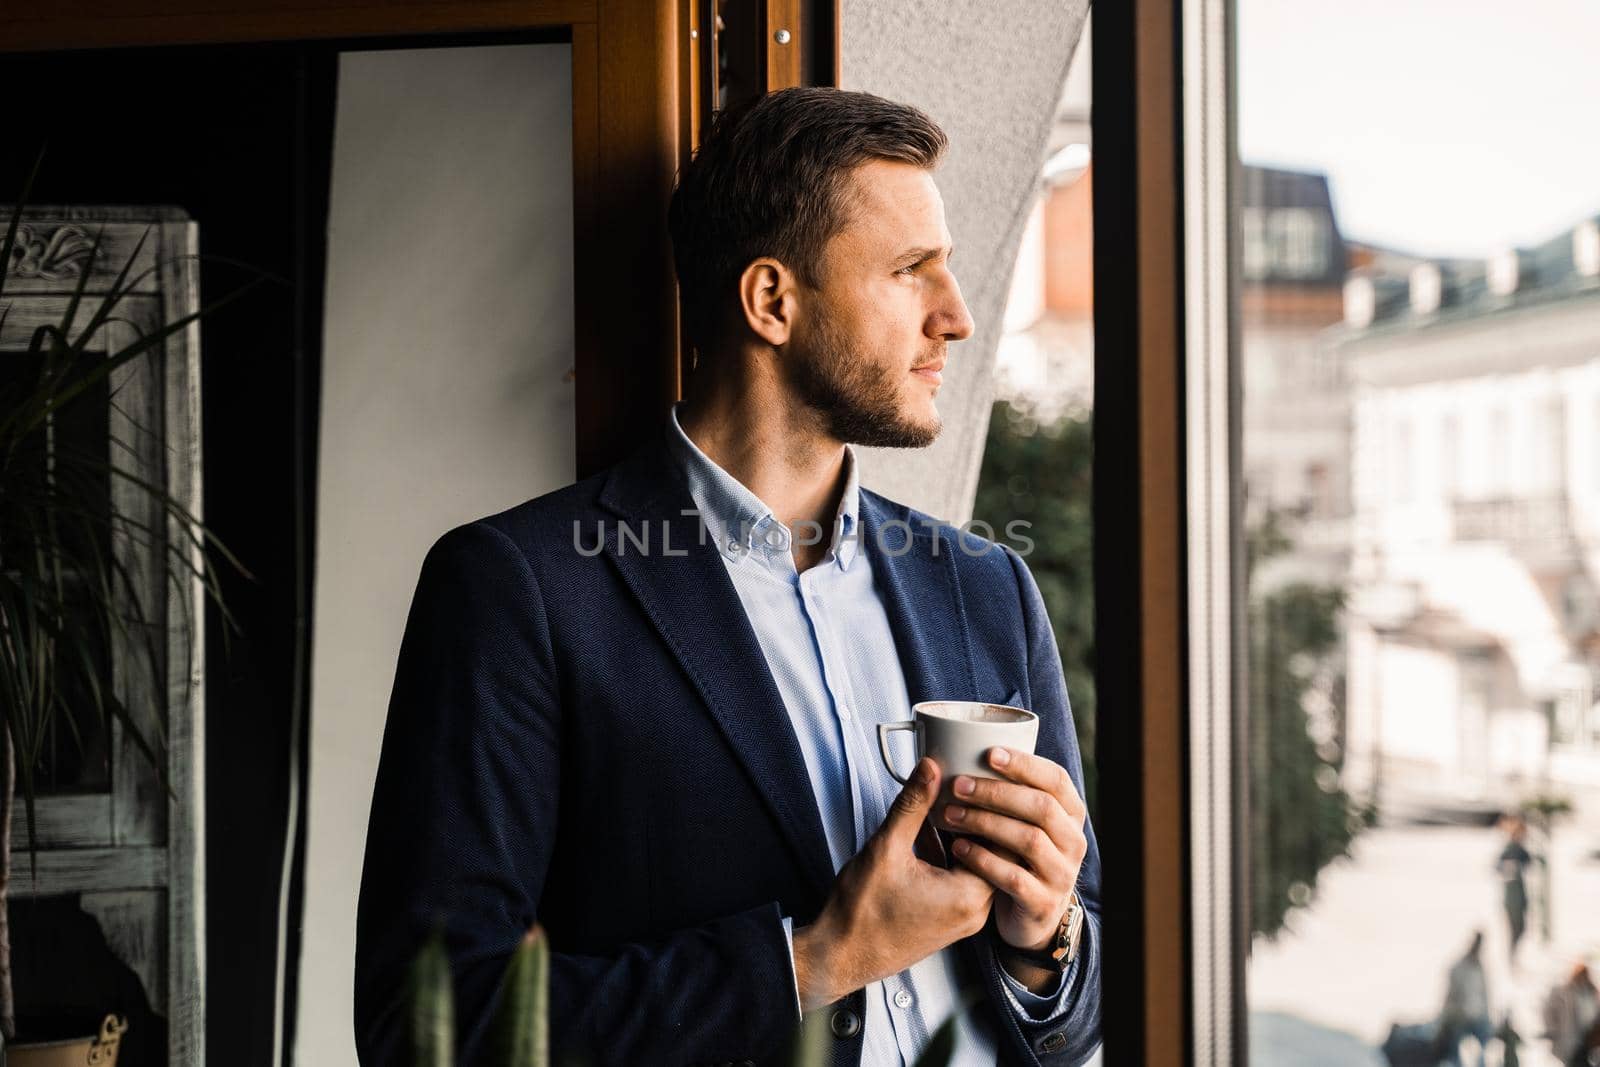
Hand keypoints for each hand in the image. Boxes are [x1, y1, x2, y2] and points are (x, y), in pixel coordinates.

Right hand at [793, 758, 994, 1009]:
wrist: (840, 956)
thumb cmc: (861, 913)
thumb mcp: (886, 848)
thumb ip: (913, 805)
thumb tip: (931, 769)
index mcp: (967, 896)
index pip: (1003, 843)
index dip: (991, 810)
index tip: (979, 785)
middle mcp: (974, 912)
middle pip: (994, 854)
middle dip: (979, 820)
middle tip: (964, 790)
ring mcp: (962, 920)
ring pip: (977, 866)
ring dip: (963, 838)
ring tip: (944, 809)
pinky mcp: (949, 921)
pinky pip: (962, 881)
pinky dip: (951, 857)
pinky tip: (926, 837)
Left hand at [936, 747, 1086, 954]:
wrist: (1032, 917)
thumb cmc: (1018, 856)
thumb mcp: (1022, 822)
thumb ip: (1008, 792)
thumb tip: (963, 748)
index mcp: (1070, 813)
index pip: (1056, 779)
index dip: (1025, 764)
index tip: (989, 753)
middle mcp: (1073, 841)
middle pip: (1041, 807)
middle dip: (996, 792)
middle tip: (958, 784)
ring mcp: (1061, 874)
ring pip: (1028, 840)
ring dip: (985, 822)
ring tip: (949, 814)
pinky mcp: (1042, 903)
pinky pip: (1013, 878)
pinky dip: (983, 860)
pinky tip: (959, 847)